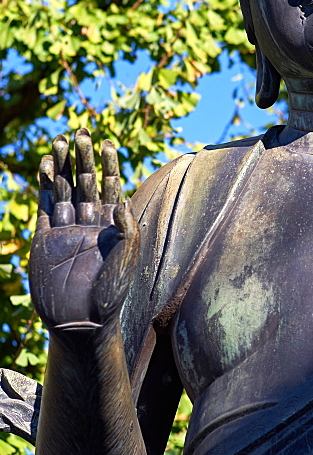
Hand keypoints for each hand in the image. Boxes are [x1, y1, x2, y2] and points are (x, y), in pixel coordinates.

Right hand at [29, 129, 138, 330]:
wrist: (81, 322)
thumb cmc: (110, 294)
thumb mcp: (127, 260)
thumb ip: (128, 231)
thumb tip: (121, 203)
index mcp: (112, 226)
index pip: (112, 188)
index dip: (109, 166)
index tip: (108, 143)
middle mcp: (90, 224)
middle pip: (86, 183)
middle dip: (83, 159)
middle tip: (81, 132)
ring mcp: (66, 230)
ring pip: (63, 190)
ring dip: (61, 167)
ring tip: (59, 141)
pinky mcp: (46, 240)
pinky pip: (45, 208)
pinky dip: (44, 187)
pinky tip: (44, 167)